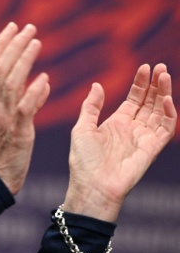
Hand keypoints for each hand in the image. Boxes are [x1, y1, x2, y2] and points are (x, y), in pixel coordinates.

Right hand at [0, 23, 49, 194]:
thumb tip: (41, 81)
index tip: (12, 26)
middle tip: (28, 26)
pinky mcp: (17, 132)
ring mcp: (4, 117)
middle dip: (13, 44)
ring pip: (10, 82)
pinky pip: (24, 109)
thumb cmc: (2, 146)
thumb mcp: (7, 119)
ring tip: (36, 42)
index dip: (0, 43)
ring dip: (23, 60)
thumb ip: (22, 99)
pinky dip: (33, 92)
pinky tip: (44, 79)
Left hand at [63, 63, 176, 221]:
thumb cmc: (83, 160)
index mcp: (116, 122)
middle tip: (160, 67)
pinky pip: (165, 129)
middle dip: (156, 84)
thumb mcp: (82, 127)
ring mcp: (143, 138)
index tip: (145, 66)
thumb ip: (91, 106)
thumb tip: (96, 84)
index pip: (134, 99)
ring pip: (160, 112)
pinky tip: (166, 99)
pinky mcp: (151, 149)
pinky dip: (169, 114)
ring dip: (164, 94)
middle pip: (149, 102)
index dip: (141, 83)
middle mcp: (132, 128)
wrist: (92, 186)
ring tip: (165, 76)